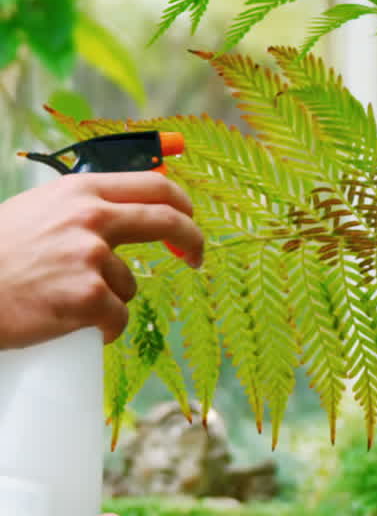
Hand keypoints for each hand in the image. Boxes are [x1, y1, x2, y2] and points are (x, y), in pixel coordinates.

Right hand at [0, 173, 203, 348]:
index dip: (180, 204)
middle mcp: (92, 217)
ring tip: (65, 301)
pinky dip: (103, 329)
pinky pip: (117, 318)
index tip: (188, 220)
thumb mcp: (40, 209)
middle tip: (197, 257)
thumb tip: (125, 206)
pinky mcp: (88, 298)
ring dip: (110, 298)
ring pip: (129, 284)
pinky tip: (74, 326)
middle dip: (192, 240)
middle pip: (167, 222)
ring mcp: (91, 257)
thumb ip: (80, 206)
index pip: (153, 186)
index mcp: (82, 190)